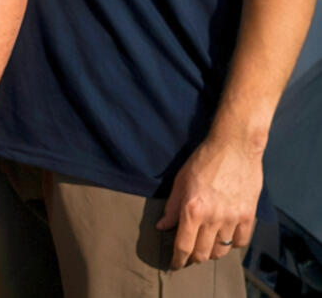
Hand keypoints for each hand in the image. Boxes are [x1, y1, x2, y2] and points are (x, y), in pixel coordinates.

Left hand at [156, 136, 260, 267]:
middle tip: (188, 254)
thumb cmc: (203, 160)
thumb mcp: (180, 180)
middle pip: (202, 253)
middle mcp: (213, 218)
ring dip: (211, 252)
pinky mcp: (249, 217)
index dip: (177, 260)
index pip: (183, 246)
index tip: (174, 264)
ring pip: (221, 250)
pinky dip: (232, 244)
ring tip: (205, 245)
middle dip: (193, 257)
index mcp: (193, 209)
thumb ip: (172, 207)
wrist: (234, 147)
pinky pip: (240, 242)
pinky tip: (225, 237)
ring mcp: (233, 219)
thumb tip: (162, 227)